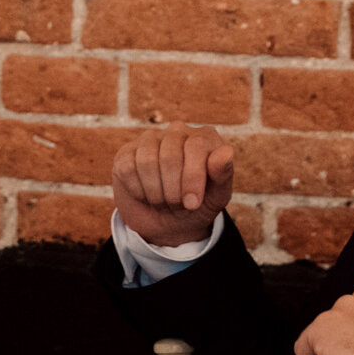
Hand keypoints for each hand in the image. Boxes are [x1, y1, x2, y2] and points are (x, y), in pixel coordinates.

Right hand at [110, 126, 235, 248]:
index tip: (192, 204)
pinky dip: (138, 190)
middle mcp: (178, 132)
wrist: (167, 222)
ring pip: (147, 162)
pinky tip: (145, 194)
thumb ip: (223, 174)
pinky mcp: (127, 152)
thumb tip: (226, 151)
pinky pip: (128, 169)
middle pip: (169, 156)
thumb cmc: (197, 205)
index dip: (192, 177)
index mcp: (205, 138)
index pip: (195, 146)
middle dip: (173, 190)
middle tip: (177, 205)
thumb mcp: (216, 197)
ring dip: (155, 193)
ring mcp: (150, 140)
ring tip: (163, 201)